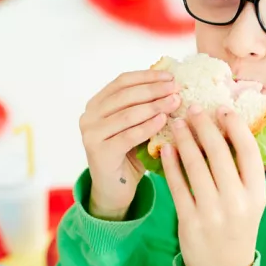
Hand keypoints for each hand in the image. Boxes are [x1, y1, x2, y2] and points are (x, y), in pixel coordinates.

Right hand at [80, 70, 180, 219]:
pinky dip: (148, 126)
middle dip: (154, 90)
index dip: (147, 76)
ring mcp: (91, 135)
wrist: (114, 190)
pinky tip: (164, 120)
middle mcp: (89, 117)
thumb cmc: (129, 155)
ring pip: (127, 114)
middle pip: (125, 95)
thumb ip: (144, 106)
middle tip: (176, 88)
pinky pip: (129, 135)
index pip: (122, 81)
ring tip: (175, 102)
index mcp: (96, 104)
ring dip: (155, 106)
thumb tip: (172, 85)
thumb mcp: (134, 125)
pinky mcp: (99, 153)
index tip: (170, 76)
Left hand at [162, 105, 265, 265]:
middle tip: (192, 108)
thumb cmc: (238, 225)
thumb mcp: (250, 200)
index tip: (221, 109)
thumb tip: (230, 127)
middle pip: (218, 153)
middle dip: (203, 126)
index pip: (248, 150)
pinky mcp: (189, 222)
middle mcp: (237, 202)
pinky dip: (171, 163)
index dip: (234, 126)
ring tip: (177, 123)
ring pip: (195, 166)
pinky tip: (166, 148)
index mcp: (256, 193)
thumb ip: (243, 170)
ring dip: (184, 139)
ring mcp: (212, 213)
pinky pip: (177, 185)